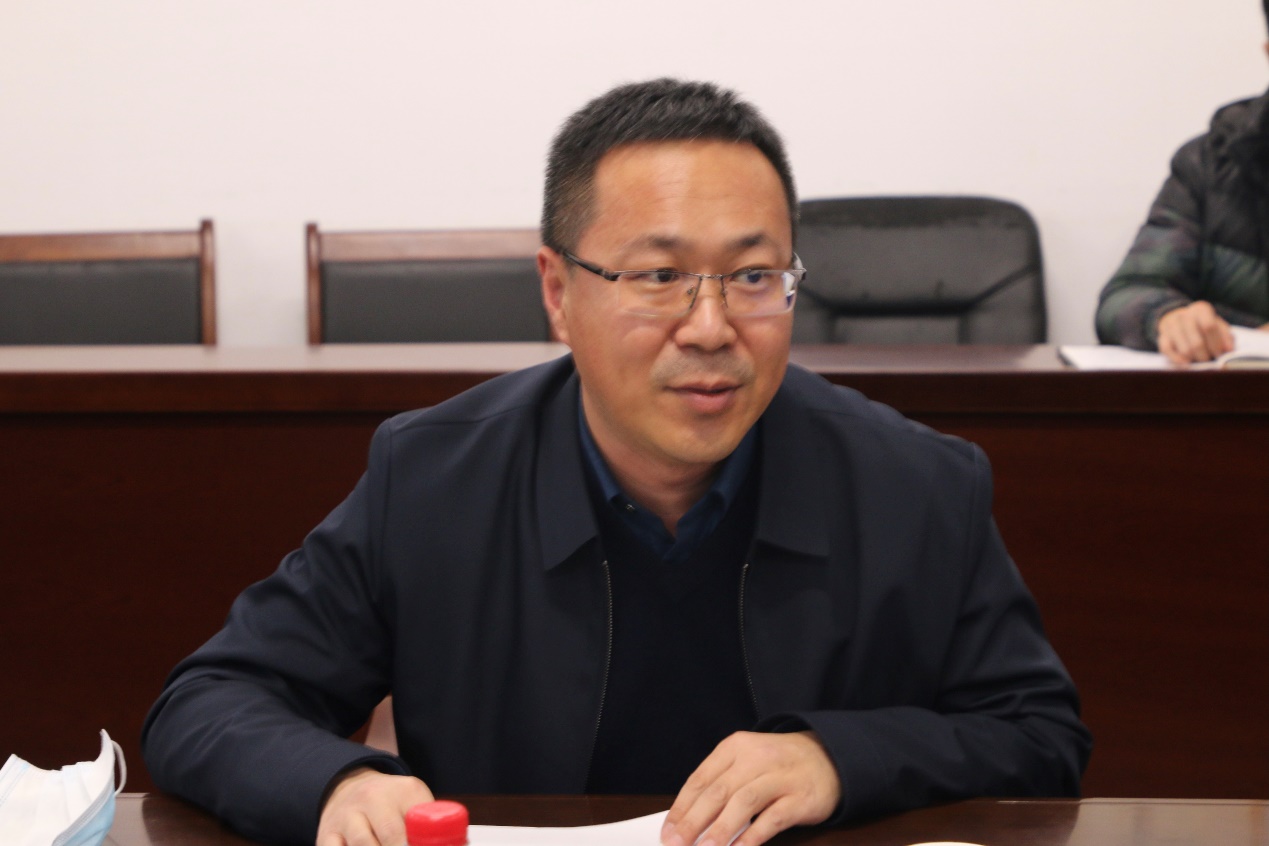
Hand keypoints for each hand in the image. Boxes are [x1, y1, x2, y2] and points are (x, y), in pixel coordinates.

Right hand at [317, 767, 433, 845]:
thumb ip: (430, 826)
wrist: (349, 786)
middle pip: (391, 836)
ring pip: (362, 845)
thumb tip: (457, 845)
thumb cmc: (392, 804)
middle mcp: (372, 798)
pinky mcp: (326, 833)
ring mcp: (347, 815)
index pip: (419, 822)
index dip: (421, 844)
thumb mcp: (415, 803)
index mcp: (404, 790)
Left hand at [661, 731, 840, 845]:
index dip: (681, 808)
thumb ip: (721, 785)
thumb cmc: (777, 765)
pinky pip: (772, 818)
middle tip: (677, 844)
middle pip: (717, 792)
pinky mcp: (800, 797)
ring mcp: (780, 776)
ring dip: (720, 830)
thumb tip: (689, 820)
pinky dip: (753, 836)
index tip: (668, 831)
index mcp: (735, 747)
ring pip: (743, 802)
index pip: (700, 779)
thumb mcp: (746, 763)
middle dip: (693, 822)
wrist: (829, 757)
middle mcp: (756, 758)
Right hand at [1156, 301, 1232, 364]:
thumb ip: (1226, 336)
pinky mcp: (1162, 336)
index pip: (1209, 327)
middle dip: (1205, 356)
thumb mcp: (1218, 325)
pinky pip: (1168, 351)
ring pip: (1185, 350)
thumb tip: (1229, 350)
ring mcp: (1171, 326)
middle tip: (1209, 361)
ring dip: (1194, 360)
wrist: (1180, 319)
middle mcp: (1184, 315)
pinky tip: (1186, 365)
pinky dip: (1178, 360)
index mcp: (1200, 309)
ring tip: (1200, 362)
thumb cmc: (1203, 325)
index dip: (1216, 344)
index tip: (1220, 355)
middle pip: (1196, 343)